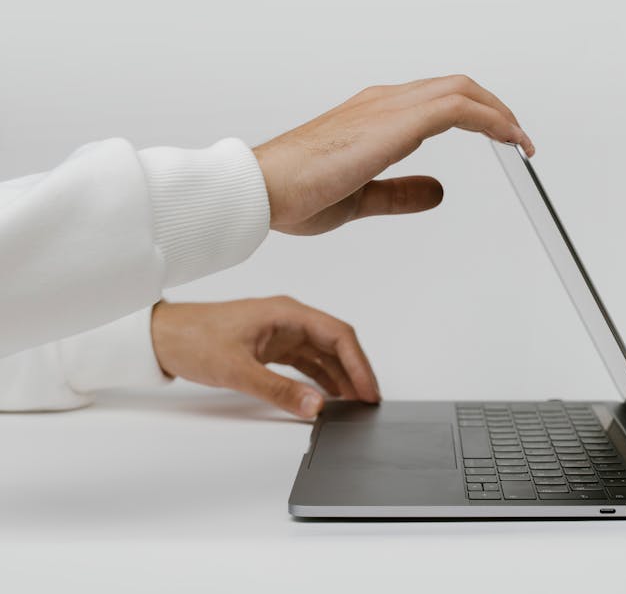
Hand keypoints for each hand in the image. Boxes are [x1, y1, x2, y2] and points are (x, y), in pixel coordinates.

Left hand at [150, 296, 378, 417]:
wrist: (161, 337)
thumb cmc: (193, 339)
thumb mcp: (238, 369)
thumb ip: (278, 390)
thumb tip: (315, 407)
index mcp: (287, 313)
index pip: (338, 335)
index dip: (359, 364)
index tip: (369, 391)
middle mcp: (289, 320)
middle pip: (336, 344)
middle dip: (355, 372)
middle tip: (368, 402)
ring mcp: (281, 333)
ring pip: (323, 354)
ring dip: (340, 377)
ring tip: (354, 404)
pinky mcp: (271, 346)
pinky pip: (307, 362)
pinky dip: (321, 379)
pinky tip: (327, 397)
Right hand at [253, 74, 534, 234]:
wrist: (262, 190)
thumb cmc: (296, 191)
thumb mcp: (363, 197)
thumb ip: (401, 193)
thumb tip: (438, 192)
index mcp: (375, 116)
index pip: (438, 101)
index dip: (477, 116)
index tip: (501, 140)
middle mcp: (383, 103)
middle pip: (456, 88)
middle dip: (495, 110)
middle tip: (519, 139)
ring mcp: (387, 107)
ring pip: (460, 90)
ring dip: (498, 112)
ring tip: (520, 140)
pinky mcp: (391, 122)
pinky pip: (455, 108)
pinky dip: (490, 120)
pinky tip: (507, 140)